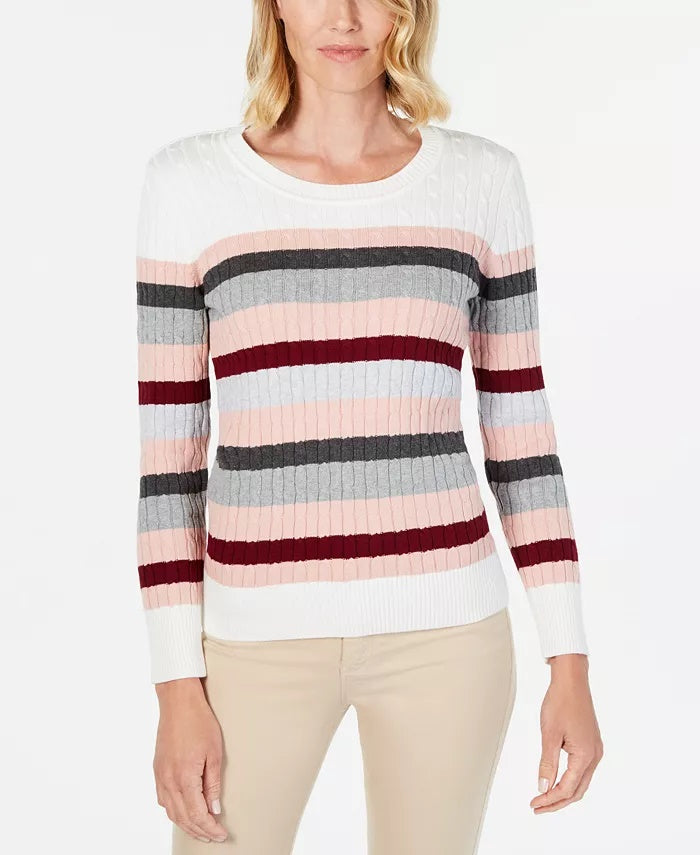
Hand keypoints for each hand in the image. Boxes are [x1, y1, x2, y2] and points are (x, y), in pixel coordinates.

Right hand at [153, 677, 227, 842]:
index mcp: (184, 777)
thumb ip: (213, 784)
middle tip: (214, 837)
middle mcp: (168, 780)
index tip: (222, 834)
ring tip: (201, 830)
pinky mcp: (157, 770)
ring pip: (171, 812)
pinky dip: (174, 811)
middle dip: (199, 831)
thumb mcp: (215, 753)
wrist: (178, 703)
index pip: (198, 814)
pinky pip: (163, 800)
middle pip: (183, 818)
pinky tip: (184, 812)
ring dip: (186, 824)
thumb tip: (215, 809)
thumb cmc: (199, 723)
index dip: (210, 828)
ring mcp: (160, 776)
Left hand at [529, 654, 602, 812]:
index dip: (550, 799)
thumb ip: (547, 764)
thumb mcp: (549, 735)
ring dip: (564, 793)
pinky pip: (582, 770)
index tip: (534, 803)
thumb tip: (543, 787)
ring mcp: (595, 750)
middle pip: (577, 791)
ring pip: (581, 782)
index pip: (567, 789)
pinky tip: (557, 781)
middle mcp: (595, 756)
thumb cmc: (561, 702)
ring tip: (544, 797)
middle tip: (538, 807)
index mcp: (586, 755)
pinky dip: (570, 780)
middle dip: (557, 802)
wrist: (572, 681)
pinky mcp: (591, 744)